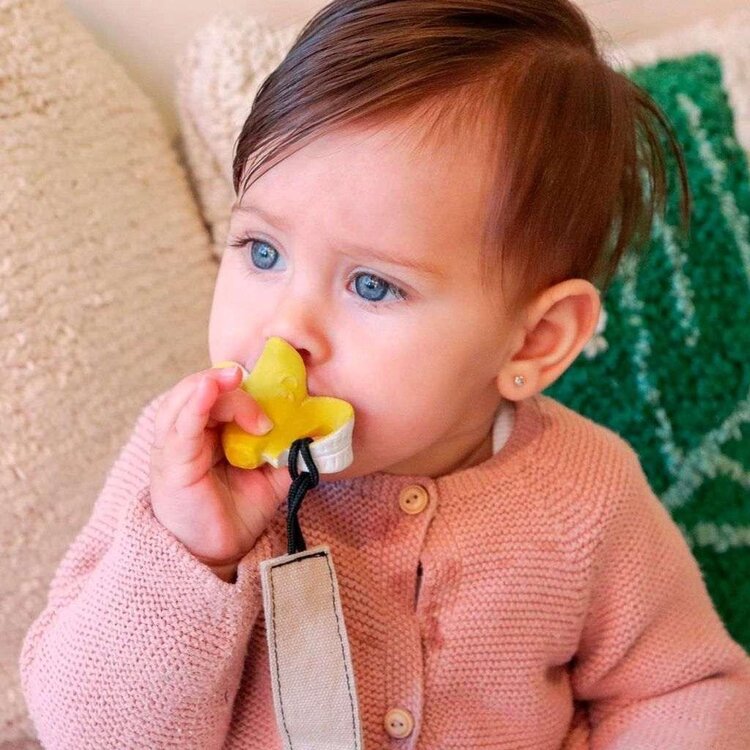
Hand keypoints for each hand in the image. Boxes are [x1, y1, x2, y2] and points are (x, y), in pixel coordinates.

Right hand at [149, 365, 292, 576]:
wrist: (217, 552)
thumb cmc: (236, 511)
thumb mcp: (271, 476)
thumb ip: (288, 452)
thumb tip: (314, 431)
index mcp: (212, 430)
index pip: (223, 392)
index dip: (246, 388)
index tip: (279, 401)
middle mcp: (189, 431)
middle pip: (206, 389)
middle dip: (235, 389)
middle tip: (264, 414)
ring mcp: (177, 444)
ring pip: (188, 398)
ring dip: (213, 384)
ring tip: (233, 378)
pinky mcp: (172, 461)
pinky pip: (181, 426)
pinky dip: (194, 403)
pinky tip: (207, 388)